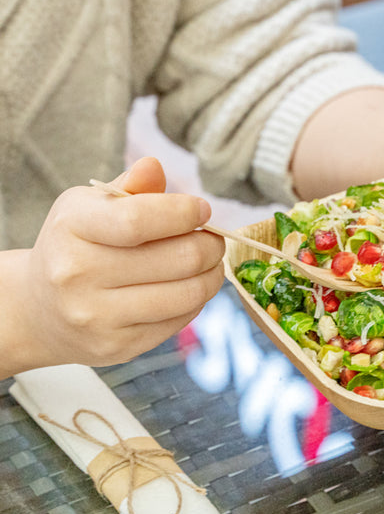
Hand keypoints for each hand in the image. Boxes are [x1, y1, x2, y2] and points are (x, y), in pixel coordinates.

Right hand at [9, 157, 224, 373]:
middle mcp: (78, 275)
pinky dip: (196, 300)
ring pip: (187, 293)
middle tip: (213, 240)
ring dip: (212, 275)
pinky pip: (180, 320)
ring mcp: (97, 316)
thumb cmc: (76, 247)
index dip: (184, 213)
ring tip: (210, 263)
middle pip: (179, 258)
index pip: (139, 219)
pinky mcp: (119, 346)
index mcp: (72, 228)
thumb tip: (154, 167)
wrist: (41, 310)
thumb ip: (129, 188)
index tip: (202, 211)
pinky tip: (189, 287)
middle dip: (210, 245)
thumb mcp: (90, 208)